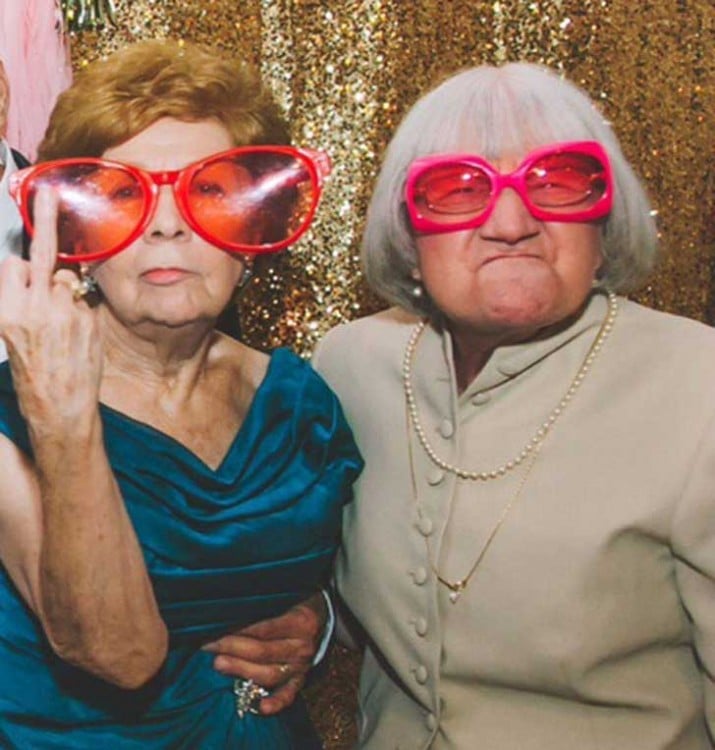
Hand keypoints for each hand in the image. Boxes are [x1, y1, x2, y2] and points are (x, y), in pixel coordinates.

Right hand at [0, 187, 100, 427]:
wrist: (60, 402)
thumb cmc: (33, 370)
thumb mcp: (12, 333)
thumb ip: (21, 300)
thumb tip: (33, 270)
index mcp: (7, 311)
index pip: (12, 265)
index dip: (20, 265)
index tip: (24, 240)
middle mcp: (34, 307)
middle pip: (40, 253)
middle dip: (45, 220)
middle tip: (48, 195)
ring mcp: (64, 311)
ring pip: (65, 277)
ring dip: (63, 287)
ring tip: (60, 318)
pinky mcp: (88, 318)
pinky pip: (83, 297)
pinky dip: (79, 305)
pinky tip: (75, 328)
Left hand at [202, 593, 327, 714]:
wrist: (325, 614)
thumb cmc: (299, 602)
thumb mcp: (288, 595)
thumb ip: (266, 603)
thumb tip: (231, 607)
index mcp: (300, 621)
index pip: (264, 628)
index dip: (239, 630)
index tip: (215, 628)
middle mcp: (302, 645)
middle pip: (263, 651)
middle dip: (233, 649)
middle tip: (210, 645)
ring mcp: (302, 665)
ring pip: (270, 674)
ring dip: (242, 671)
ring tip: (219, 664)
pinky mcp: (301, 678)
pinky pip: (290, 694)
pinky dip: (276, 702)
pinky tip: (261, 707)